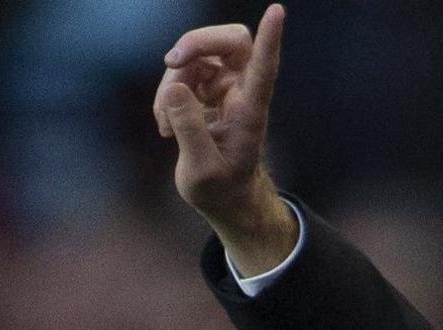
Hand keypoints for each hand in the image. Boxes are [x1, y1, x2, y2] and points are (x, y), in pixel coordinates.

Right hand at [154, 4, 296, 274]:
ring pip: (195, 58)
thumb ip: (190, 129)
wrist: (223, 196)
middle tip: (171, 63)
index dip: (270, 38)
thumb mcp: (201, 170)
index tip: (277, 11)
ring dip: (171, 81)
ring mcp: (224, 88)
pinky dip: (166, 94)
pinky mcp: (205, 90)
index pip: (265, 67)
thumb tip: (175, 85)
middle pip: (230, 40)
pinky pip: (180, 74)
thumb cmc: (220, 188)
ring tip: (165, 125)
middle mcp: (242, 91)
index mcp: (252, 110)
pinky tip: (165, 126)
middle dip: (196, 42)